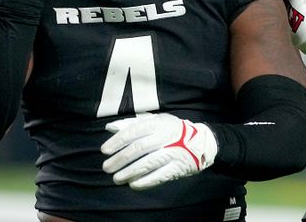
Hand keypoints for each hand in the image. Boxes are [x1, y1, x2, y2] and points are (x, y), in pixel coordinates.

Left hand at [101, 113, 217, 189]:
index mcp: (158, 123)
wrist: (201, 141)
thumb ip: (133, 123)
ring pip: (148, 163)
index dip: (118, 141)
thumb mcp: (155, 120)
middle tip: (107, 167)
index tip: (104, 150)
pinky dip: (145, 181)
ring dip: (129, 172)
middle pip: (139, 148)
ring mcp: (173, 152)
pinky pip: (159, 176)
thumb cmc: (171, 130)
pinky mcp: (178, 167)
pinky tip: (133, 184)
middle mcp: (165, 136)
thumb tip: (110, 127)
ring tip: (116, 178)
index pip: (134, 131)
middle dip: (120, 159)